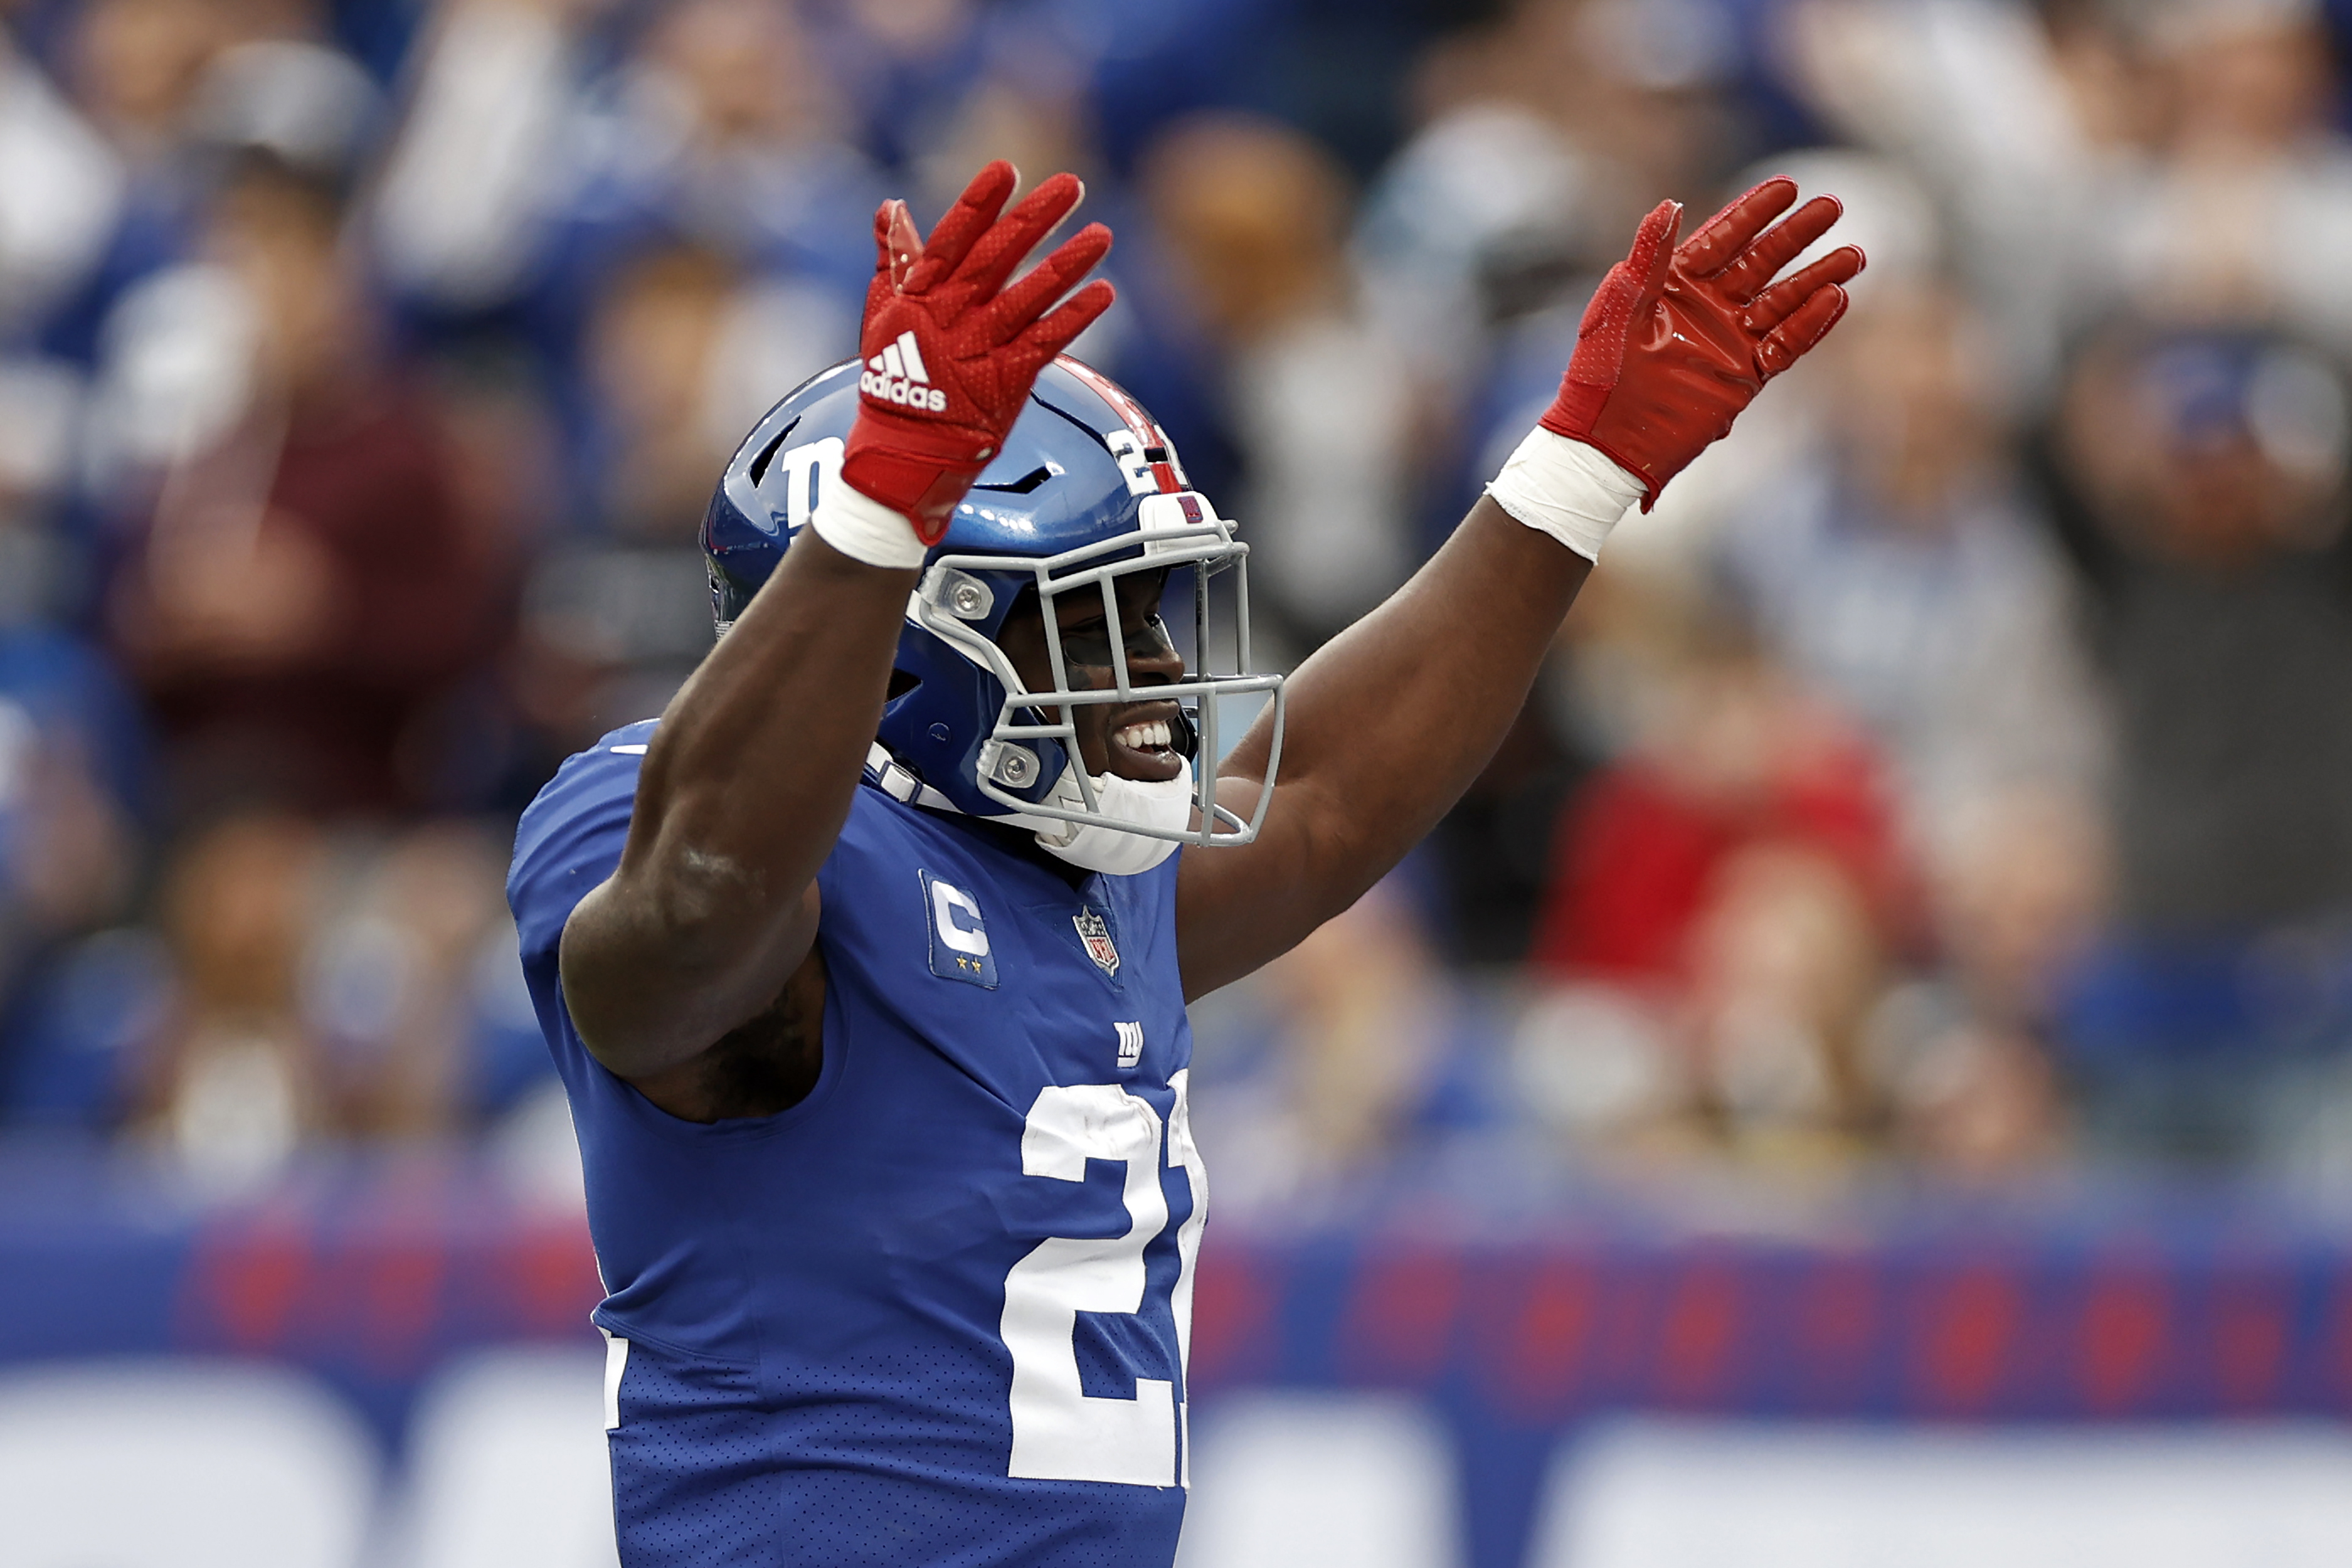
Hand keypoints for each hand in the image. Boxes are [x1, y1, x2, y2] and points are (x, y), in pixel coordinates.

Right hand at [842, 161, 1114, 543]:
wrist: (904, 451)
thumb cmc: (896, 377)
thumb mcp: (884, 314)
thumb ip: (893, 259)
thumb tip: (889, 205)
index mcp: (922, 296)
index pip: (953, 239)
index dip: (979, 204)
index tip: (1006, 169)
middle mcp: (953, 317)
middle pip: (998, 258)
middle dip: (1035, 219)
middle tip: (1072, 184)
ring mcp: (981, 348)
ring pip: (1029, 298)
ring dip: (1068, 264)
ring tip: (1102, 234)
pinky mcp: (1007, 380)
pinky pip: (1046, 343)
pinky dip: (1075, 319)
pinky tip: (1105, 293)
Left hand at [1543, 177, 1863, 507]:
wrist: (1608, 438)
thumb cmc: (1601, 370)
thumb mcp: (1622, 306)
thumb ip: (1649, 256)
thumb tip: (1670, 205)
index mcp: (1675, 282)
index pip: (1724, 237)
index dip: (1754, 211)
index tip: (1788, 186)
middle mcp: (1708, 306)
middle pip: (1763, 261)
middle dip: (1797, 235)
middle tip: (1832, 206)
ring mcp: (1730, 340)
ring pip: (1783, 301)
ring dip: (1818, 277)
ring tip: (1854, 254)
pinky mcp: (1745, 375)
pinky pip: (1786, 345)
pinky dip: (1810, 325)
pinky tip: (1836, 299)